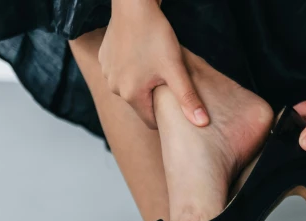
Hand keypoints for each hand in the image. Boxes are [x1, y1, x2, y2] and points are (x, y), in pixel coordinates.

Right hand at [99, 0, 207, 128]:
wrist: (134, 5)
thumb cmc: (155, 35)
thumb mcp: (175, 69)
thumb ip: (188, 98)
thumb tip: (202, 123)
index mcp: (131, 95)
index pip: (151, 120)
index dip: (165, 115)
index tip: (175, 103)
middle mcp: (114, 87)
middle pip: (140, 103)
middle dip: (155, 96)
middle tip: (168, 79)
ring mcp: (107, 73)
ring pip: (130, 87)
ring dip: (143, 82)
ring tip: (155, 65)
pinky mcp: (104, 59)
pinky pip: (121, 72)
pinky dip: (132, 69)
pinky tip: (142, 55)